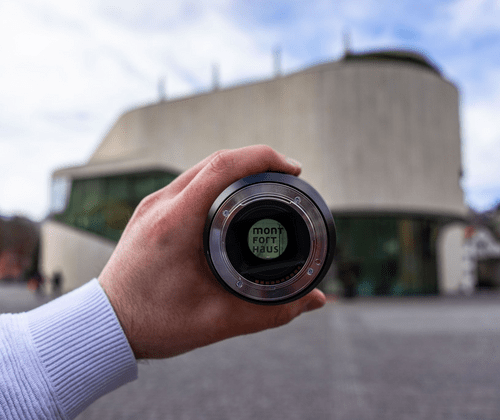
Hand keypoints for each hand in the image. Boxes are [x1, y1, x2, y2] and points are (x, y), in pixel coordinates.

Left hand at [98, 145, 325, 358]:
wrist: (108, 325)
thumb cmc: (154, 323)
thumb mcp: (219, 320)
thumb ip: (274, 312)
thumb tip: (316, 300)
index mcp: (175, 223)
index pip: (224, 167)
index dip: (264, 159)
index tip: (293, 170)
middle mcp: (160, 205)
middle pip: (215, 161)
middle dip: (256, 161)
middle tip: (286, 178)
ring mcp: (152, 205)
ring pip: (200, 168)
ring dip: (236, 168)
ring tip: (265, 183)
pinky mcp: (150, 211)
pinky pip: (188, 182)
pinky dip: (216, 180)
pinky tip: (232, 197)